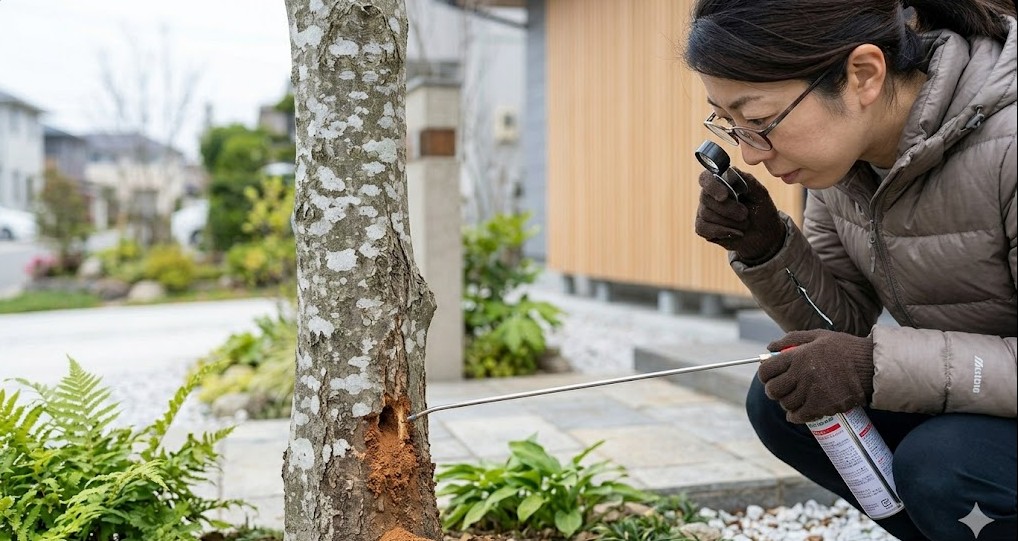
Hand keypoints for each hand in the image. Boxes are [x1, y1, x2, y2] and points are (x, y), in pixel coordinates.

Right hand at [694, 168, 784, 263]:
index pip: (706, 178)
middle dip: (727, 208)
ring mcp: (704, 212)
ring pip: (706, 214)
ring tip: (744, 224)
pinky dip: (722, 231)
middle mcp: (709, 195)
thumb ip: (747, 181)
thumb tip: (730, 171)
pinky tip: (735, 233)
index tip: (724, 196)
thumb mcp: (760, 194)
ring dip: (729, 222)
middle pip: (705, 198)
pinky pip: (703, 228)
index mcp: (721, 182)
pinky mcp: (702, 228)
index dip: (712, 186)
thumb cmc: (761, 211)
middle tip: (745, 214)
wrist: (764, 236)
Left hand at [759, 329, 874, 423]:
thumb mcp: (818, 336)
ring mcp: (811, 392)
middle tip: (780, 389)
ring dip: (786, 402)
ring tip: (794, 398)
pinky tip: (797, 413)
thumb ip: (792, 340)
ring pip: (785, 404)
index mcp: (798, 356)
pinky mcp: (822, 406)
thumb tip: (770, 347)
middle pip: (773, 390)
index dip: (764, 375)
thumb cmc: (844, 349)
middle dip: (773, 390)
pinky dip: (795, 416)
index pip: (766, 370)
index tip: (768, 377)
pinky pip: (799, 416)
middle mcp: (802, 374)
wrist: (871, 366)